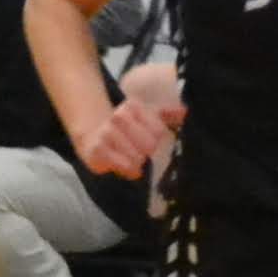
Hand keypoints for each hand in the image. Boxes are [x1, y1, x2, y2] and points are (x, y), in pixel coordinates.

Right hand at [80, 58, 185, 179]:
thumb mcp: (146, 116)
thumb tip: (184, 111)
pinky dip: (128, 170)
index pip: (159, 130)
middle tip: (139, 150)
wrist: (92, 135)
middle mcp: (117, 117)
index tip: (149, 138)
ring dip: (137, 161)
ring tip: (131, 158)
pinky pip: (124, 166)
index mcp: (132, 106)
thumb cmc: (126, 128)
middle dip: (147, 151)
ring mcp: (105, 133)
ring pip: (137, 157)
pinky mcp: (96, 150)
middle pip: (149, 144)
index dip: (157, 139)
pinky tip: (125, 166)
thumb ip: (166, 114)